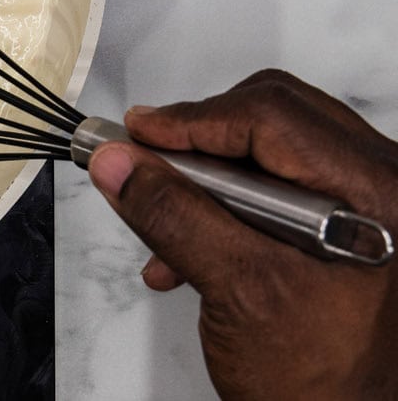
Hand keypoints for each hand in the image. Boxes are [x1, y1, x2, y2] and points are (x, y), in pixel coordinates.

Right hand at [88, 69, 397, 399]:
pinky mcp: (353, 225)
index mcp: (377, 194)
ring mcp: (372, 207)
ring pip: (269, 152)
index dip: (192, 121)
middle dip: (200, 147)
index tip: (137, 135)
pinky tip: (193, 250)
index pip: (270, 116)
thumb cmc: (325, 384)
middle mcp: (385, 189)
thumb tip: (120, 162)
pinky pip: (281, 186)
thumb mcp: (234, 290)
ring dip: (207, 184)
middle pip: (272, 121)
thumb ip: (172, 215)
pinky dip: (227, 207)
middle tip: (148, 163)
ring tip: (169, 230)